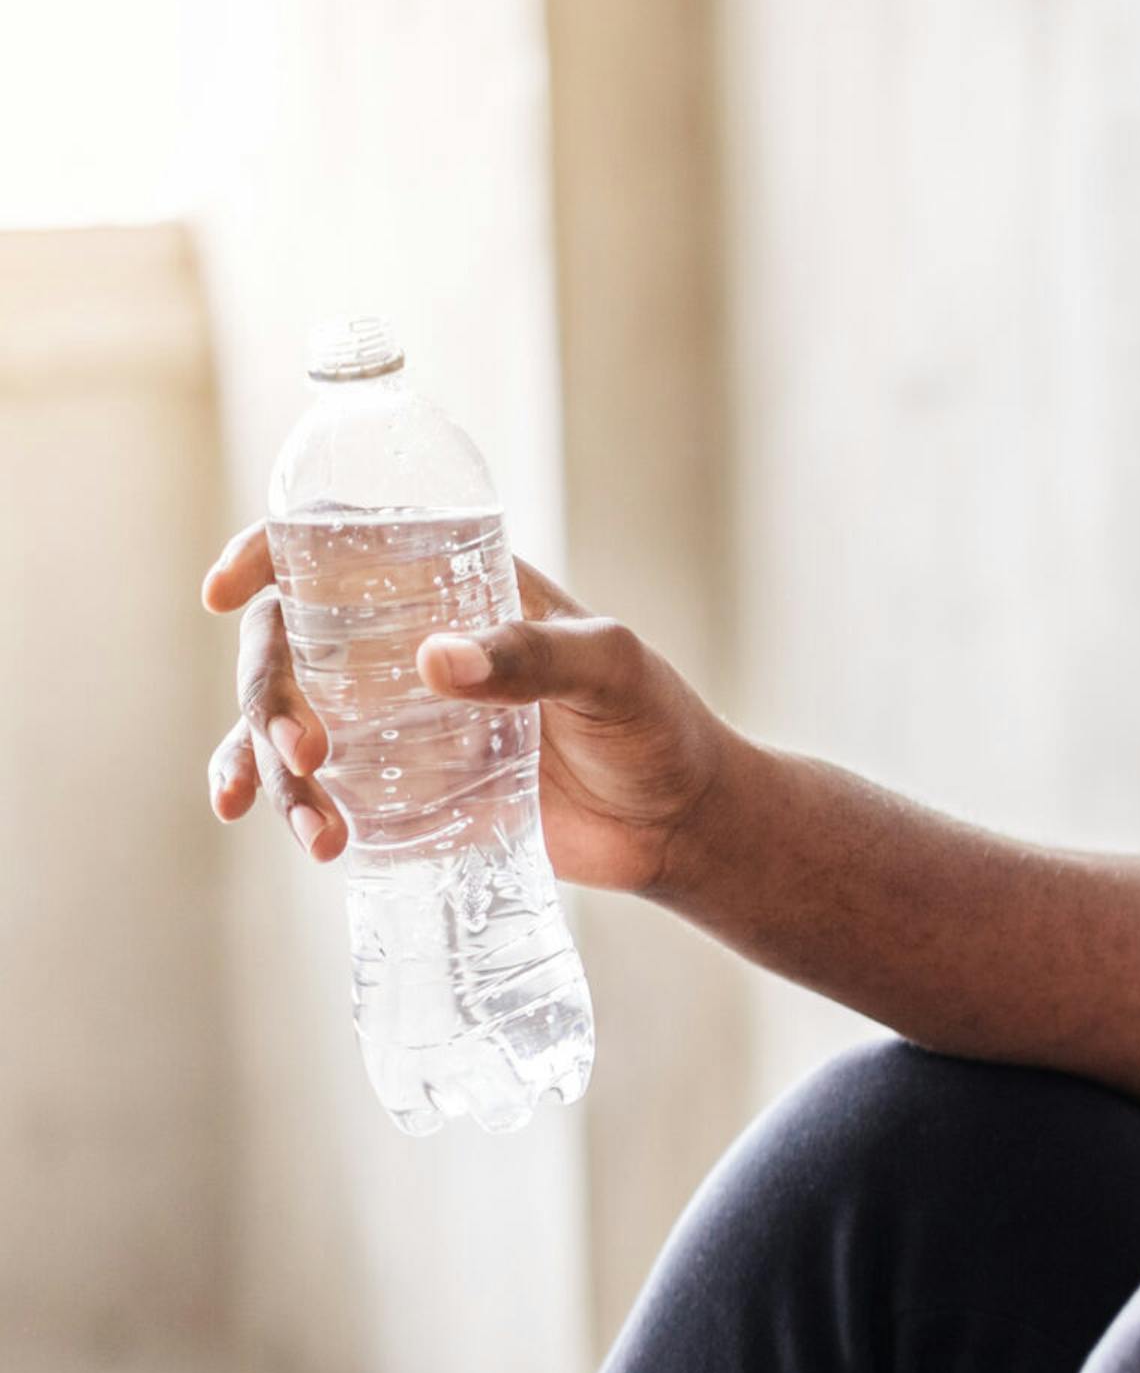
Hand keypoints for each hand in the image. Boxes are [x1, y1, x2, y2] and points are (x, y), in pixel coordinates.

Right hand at [202, 524, 738, 894]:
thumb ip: (536, 659)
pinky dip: (271, 794)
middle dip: (270, 694)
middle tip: (307, 755)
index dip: (268, 554)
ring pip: (286, 716)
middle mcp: (407, 639)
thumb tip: (434, 661)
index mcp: (453, 584)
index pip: (339, 544)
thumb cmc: (657, 725)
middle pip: (289, 639)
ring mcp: (395, 713)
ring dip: (270, 763)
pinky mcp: (401, 781)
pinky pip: (311, 776)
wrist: (679, 822)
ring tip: (317, 828)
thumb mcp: (612, 672)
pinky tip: (249, 816)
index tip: (226, 590)